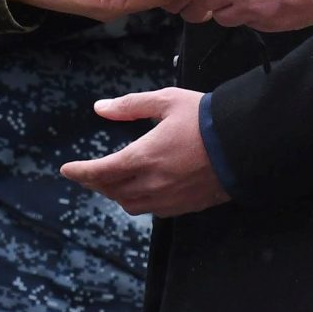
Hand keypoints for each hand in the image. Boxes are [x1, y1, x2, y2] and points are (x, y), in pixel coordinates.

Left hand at [62, 88, 230, 217]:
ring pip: (130, 205)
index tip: (66, 170)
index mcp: (144, 157)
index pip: (101, 172)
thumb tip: (100, 108)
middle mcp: (153, 184)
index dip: (80, 172)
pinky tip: (141, 189)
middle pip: (112, 191)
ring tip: (112, 181)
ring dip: (116, 194)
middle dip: (96, 182)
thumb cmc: (205, 118)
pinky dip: (139, 200)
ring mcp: (170, 199)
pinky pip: (153, 210)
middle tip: (87, 173)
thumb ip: (131, 105)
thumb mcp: (166, 101)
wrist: (246, 145)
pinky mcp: (186, 206)